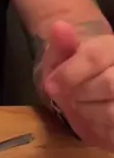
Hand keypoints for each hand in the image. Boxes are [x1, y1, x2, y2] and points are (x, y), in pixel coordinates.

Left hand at [41, 20, 113, 149]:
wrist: (93, 94)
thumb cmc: (77, 73)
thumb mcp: (65, 57)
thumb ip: (63, 44)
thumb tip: (59, 26)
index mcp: (112, 48)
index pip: (94, 56)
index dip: (69, 73)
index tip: (50, 86)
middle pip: (109, 83)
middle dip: (81, 94)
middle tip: (71, 97)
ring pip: (112, 111)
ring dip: (90, 114)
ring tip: (84, 107)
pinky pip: (113, 131)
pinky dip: (102, 131)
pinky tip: (96, 122)